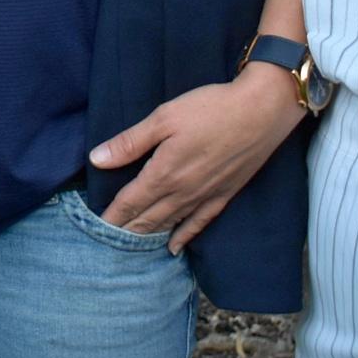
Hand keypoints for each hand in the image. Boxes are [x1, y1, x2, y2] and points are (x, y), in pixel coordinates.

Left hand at [88, 64, 305, 250]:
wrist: (261, 112)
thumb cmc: (209, 109)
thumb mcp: (163, 118)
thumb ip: (130, 142)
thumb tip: (97, 159)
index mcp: (164, 173)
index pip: (130, 201)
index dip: (112, 216)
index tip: (97, 228)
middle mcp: (183, 191)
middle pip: (148, 218)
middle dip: (127, 231)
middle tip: (108, 243)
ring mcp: (205, 196)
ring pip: (170, 224)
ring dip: (150, 236)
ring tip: (132, 248)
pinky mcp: (225, 195)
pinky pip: (199, 223)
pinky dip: (183, 236)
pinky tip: (174, 247)